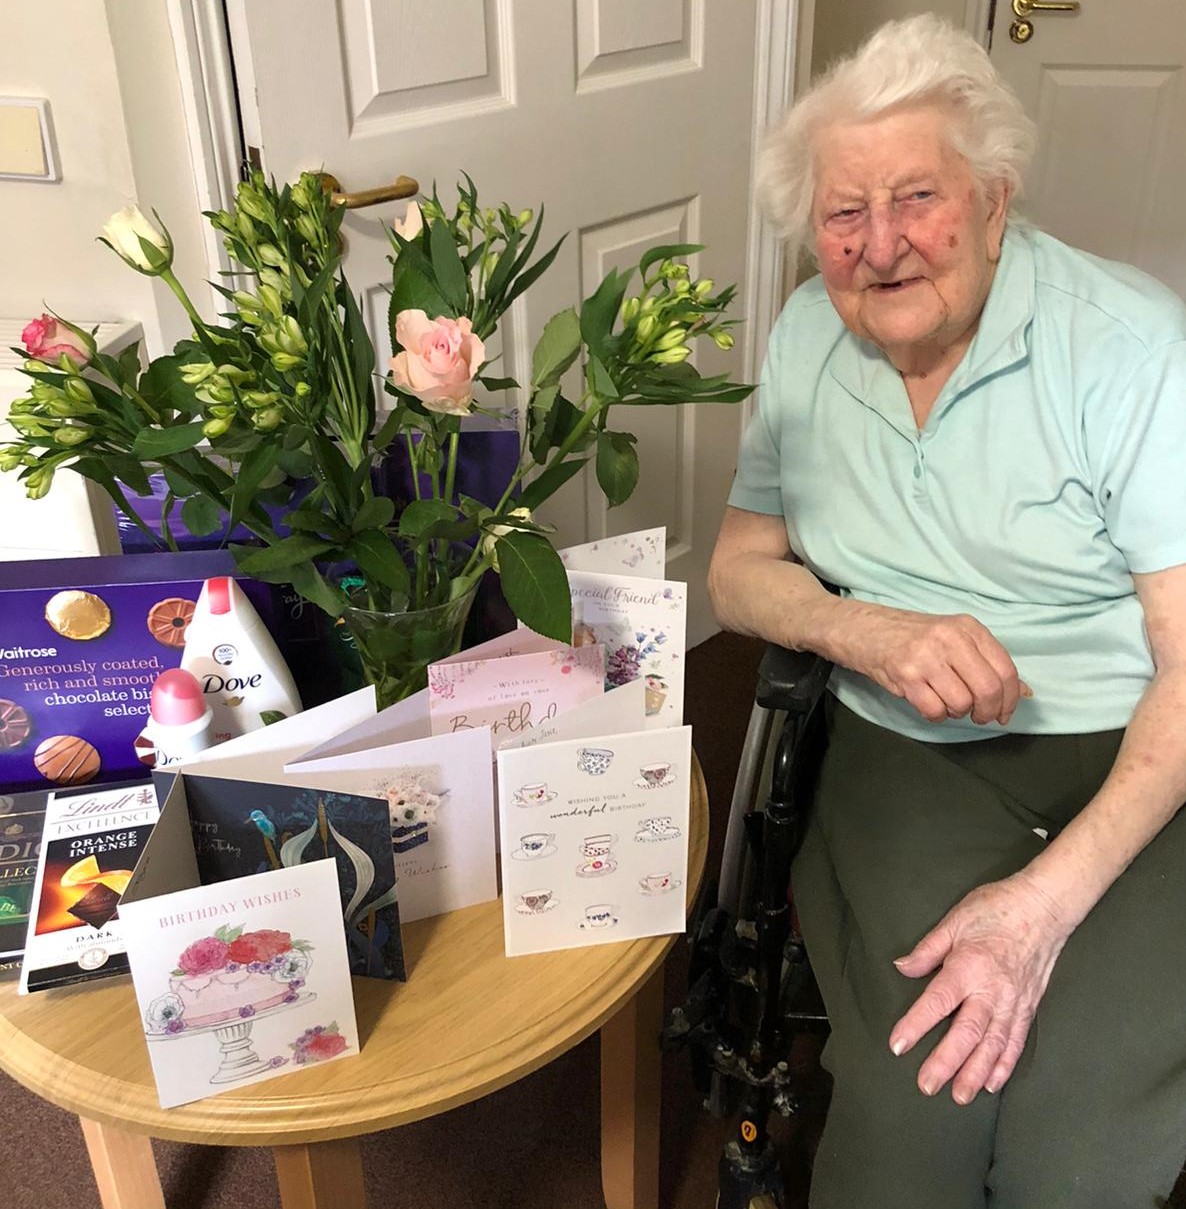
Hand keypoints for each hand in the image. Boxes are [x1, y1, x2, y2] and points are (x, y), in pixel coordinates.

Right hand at [839, 606, 1030, 724]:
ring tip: (945, 701)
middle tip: (980, 716)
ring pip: (961, 703)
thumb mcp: (953, 638)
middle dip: (988, 712)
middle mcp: (950, 639)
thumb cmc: (911, 636)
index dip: (1010, 699)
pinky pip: (935, 711)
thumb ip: (987, 662)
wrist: (864, 630)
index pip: (1005, 669)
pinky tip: (928, 703)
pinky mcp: (905, 676)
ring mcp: (926, 657)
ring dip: (957, 712)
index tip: (1004, 712)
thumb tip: (1024, 693)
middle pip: (988, 689)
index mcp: (967, 627)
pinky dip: (936, 715)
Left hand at [888, 874, 1070, 1102]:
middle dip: (947, 1062)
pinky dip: (1005, 1064)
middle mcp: (992, 990)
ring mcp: (1014, 1002)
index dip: (916, 1024)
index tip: (898, 1045)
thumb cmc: (995, 909)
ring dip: (976, 1072)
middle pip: (967, 1033)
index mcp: (968, 966)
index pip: (938, 1001)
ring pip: (993, 1044)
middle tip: (927, 1086)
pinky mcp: (1029, 1006)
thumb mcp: (954, 920)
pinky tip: (993, 1083)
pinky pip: (1016, 1040)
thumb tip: (901, 968)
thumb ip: (928, 950)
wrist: (1043, 907)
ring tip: (960, 1095)